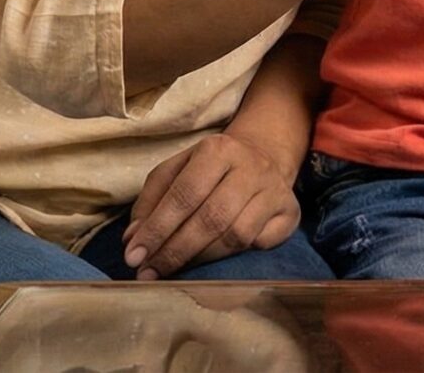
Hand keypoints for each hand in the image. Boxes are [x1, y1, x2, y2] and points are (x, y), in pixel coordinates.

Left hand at [122, 131, 301, 278]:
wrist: (262, 155)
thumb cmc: (209, 169)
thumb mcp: (176, 171)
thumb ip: (151, 200)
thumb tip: (133, 239)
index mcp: (216, 150)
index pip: (183, 195)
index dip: (157, 229)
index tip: (133, 257)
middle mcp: (250, 167)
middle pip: (211, 218)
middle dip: (175, 251)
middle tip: (150, 272)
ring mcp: (274, 190)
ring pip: (237, 236)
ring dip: (201, 259)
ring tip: (175, 270)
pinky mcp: (291, 211)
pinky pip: (262, 243)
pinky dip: (237, 256)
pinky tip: (217, 262)